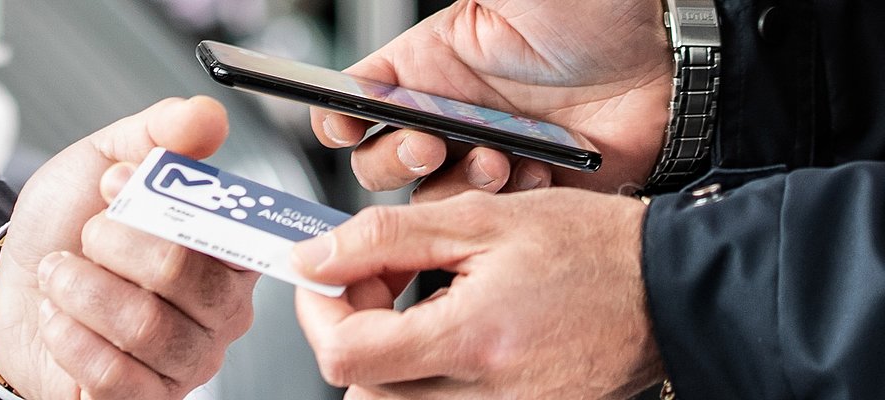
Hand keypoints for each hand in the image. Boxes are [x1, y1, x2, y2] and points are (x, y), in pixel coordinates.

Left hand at [0, 97, 258, 398]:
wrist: (14, 289)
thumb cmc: (68, 231)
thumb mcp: (103, 160)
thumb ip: (158, 134)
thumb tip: (207, 117)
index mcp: (226, 248)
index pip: (231, 229)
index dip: (167, 204)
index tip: (118, 182)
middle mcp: (221, 309)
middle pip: (186, 273)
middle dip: (113, 243)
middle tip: (87, 235)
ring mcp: (188, 360)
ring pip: (144, 324)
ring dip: (80, 290)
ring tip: (64, 276)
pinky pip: (113, 375)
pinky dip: (69, 338)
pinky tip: (62, 320)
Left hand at [292, 189, 663, 398]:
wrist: (674, 290)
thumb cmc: (594, 249)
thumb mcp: (481, 219)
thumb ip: (386, 238)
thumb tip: (315, 257)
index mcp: (472, 341)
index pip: (345, 355)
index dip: (320, 311)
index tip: (328, 276)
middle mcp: (486, 396)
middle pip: (363, 390)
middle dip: (352, 333)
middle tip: (382, 284)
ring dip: (388, 354)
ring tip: (425, 302)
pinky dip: (428, 373)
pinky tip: (457, 327)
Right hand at [312, 0, 671, 196]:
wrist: (670, 63)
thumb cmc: (596, 11)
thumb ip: (457, 7)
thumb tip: (378, 28)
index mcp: (428, 64)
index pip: (356, 99)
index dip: (338, 116)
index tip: (345, 122)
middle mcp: (449, 114)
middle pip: (378, 161)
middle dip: (395, 159)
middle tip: (433, 142)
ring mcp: (485, 155)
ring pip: (428, 198)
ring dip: (454, 186)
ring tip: (498, 158)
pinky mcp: (524, 191)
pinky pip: (488, 220)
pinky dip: (503, 206)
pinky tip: (535, 175)